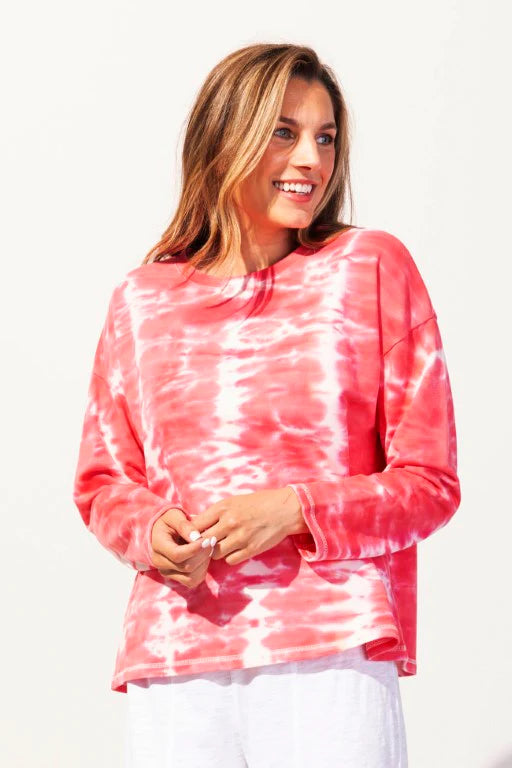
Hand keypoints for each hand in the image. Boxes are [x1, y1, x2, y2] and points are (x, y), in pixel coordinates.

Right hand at [150, 507, 215, 588]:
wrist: (162, 530)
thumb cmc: (169, 520)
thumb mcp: (174, 515)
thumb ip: (184, 525)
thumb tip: (197, 538)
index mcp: (158, 545)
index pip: (177, 555)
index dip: (195, 549)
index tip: (208, 539)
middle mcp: (159, 562)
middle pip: (186, 567)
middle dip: (203, 555)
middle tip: (212, 541)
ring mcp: (167, 572)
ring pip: (191, 578)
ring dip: (204, 564)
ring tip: (208, 549)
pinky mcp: (175, 577)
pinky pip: (192, 581)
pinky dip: (202, 571)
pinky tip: (204, 557)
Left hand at [189, 487, 303, 565]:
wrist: (283, 510)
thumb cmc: (257, 503)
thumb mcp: (234, 501)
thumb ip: (216, 513)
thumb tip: (196, 525)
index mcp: (223, 508)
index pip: (196, 525)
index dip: (191, 534)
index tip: (191, 537)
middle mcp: (229, 523)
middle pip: (203, 542)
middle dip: (202, 545)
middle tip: (204, 546)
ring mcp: (240, 537)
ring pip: (215, 554)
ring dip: (216, 552)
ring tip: (222, 546)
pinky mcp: (251, 549)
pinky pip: (230, 560)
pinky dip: (230, 557)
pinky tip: (235, 550)